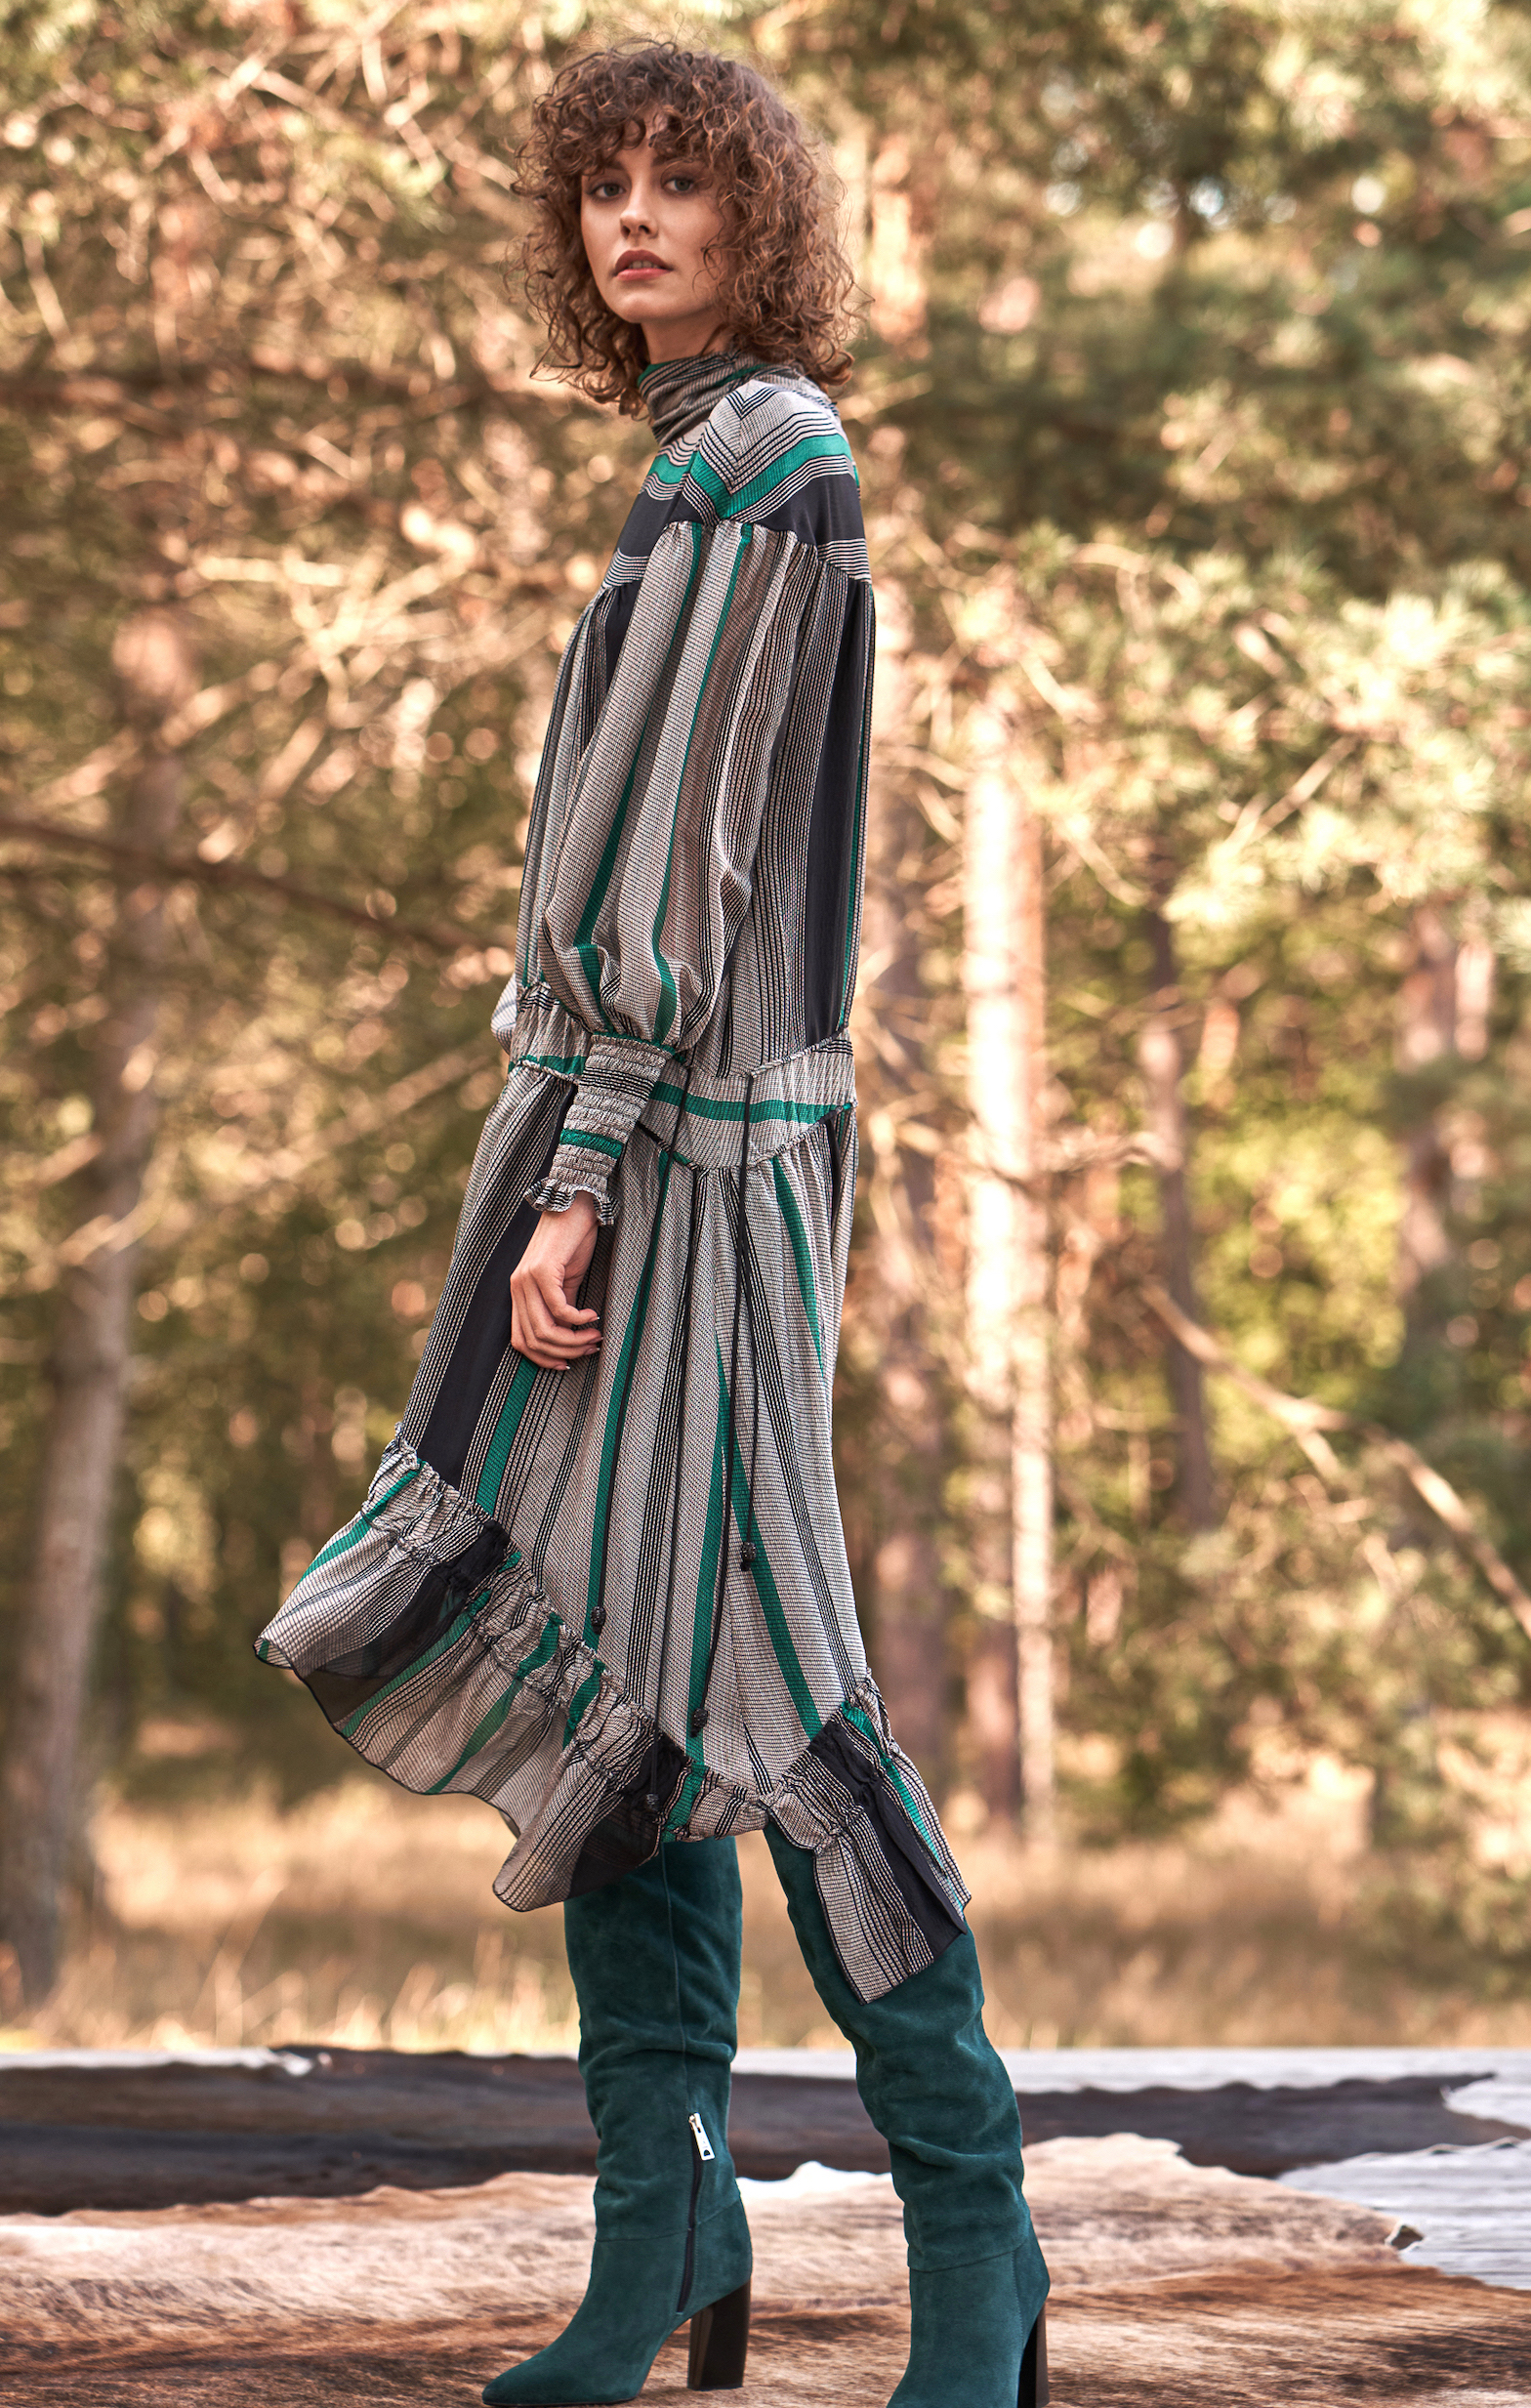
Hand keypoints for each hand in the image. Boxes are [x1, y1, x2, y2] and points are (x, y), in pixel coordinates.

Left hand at [510, 1195, 601, 1368]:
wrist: (575, 1205)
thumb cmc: (572, 1242)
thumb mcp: (565, 1281)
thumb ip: (562, 1308)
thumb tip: (571, 1336)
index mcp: (519, 1293)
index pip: (521, 1341)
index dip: (544, 1359)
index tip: (569, 1363)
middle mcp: (517, 1288)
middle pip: (534, 1340)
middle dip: (565, 1353)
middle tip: (590, 1347)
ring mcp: (526, 1279)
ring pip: (545, 1329)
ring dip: (574, 1340)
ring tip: (595, 1336)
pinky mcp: (542, 1270)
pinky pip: (559, 1308)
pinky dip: (578, 1319)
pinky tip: (593, 1315)